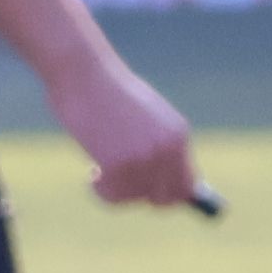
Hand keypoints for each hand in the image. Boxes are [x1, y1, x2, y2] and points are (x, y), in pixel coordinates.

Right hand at [46, 47, 201, 209]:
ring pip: (134, 199)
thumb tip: (161, 183)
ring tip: (99, 166)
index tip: (149, 196)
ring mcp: (145, 157)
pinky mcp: (119, 163)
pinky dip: (99, 188)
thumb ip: (156, 146)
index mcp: (177, 135)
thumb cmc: (107, 92)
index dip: (169, 195)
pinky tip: (92, 168)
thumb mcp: (144, 116)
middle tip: (119, 184)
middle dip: (141, 196)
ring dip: (114, 188)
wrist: (84, 72)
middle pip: (165, 199)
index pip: (187, 185)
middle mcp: (167, 148)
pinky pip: (112, 196)